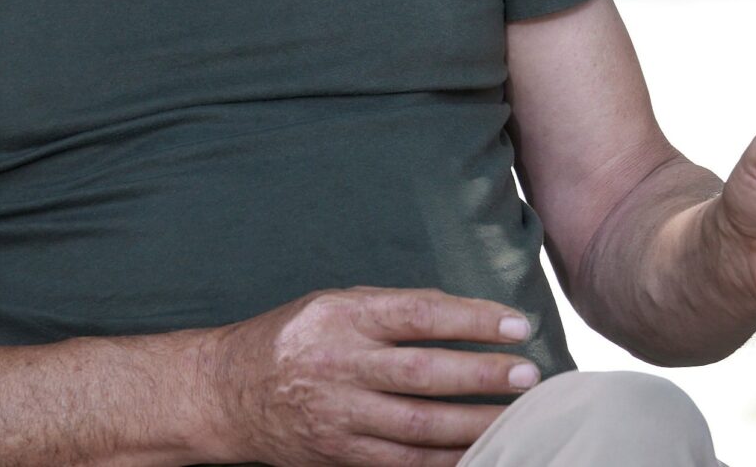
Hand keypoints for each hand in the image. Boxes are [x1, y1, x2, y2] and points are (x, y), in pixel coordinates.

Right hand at [205, 285, 539, 466]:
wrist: (226, 393)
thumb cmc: (292, 338)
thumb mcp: (333, 304)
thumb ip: (391, 309)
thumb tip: (464, 314)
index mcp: (342, 315)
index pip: (419, 314)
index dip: (472, 319)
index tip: (516, 323)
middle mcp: (339, 364)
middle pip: (424, 372)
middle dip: (483, 374)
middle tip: (529, 374)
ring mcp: (338, 414)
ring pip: (419, 424)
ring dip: (475, 421)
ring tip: (517, 416)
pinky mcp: (338, 454)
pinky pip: (402, 461)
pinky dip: (444, 458)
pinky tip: (479, 451)